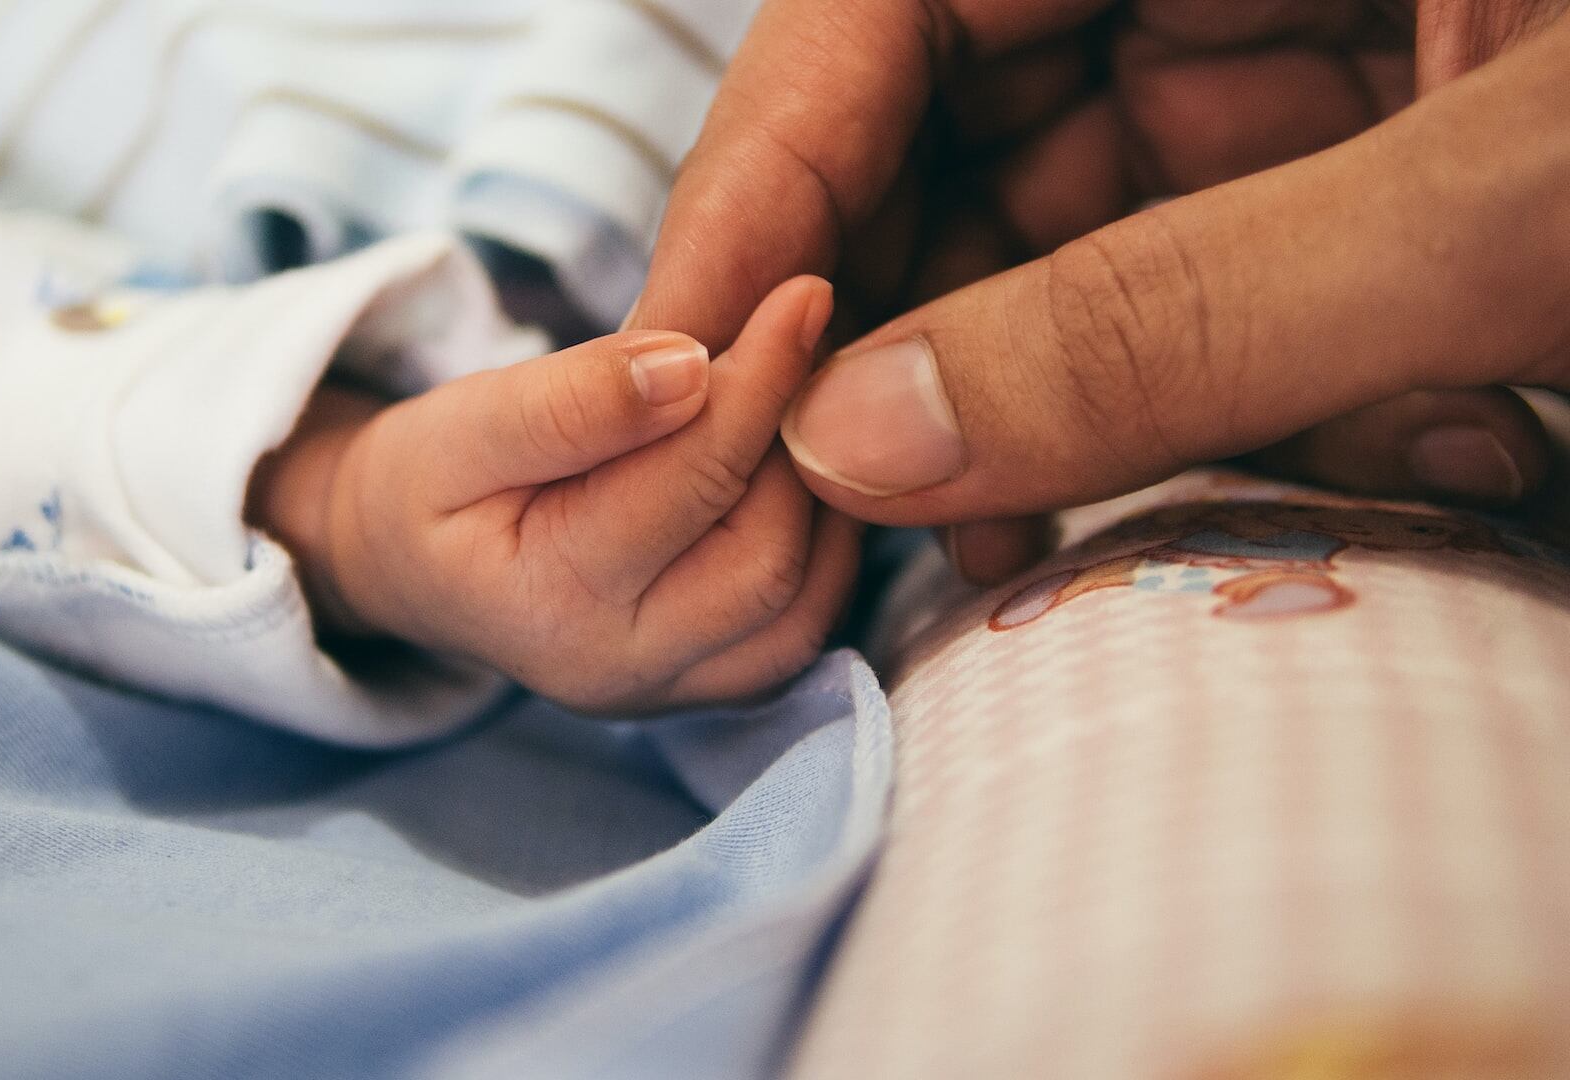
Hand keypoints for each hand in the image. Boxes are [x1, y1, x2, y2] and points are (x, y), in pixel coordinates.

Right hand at [249, 278, 861, 712]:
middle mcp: (620, 671)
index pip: (692, 480)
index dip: (759, 378)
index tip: (802, 294)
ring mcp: (670, 693)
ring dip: (821, 494)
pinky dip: (824, 544)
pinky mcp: (707, 689)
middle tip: (806, 347)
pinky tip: (798, 469)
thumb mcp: (464, 423)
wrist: (410, 564)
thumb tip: (690, 366)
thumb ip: (571, 400)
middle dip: (797, 443)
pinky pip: (804, 626)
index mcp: (550, 603)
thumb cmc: (431, 483)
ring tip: (800, 402)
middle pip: (766, 555)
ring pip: (803, 599)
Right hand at [633, 0, 1569, 579]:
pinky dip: (1274, 408)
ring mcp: (1309, 65)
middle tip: (862, 509)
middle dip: (920, 335)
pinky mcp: (1376, 178)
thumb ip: (1180, 322)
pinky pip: (1234, 301)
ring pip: (1085, 247)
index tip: (682, 361)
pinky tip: (1406, 464)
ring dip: (1107, 412)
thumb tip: (860, 441)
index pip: (893, 3)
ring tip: (1090, 541)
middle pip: (960, 136)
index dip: (764, 177)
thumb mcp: (1516, 210)